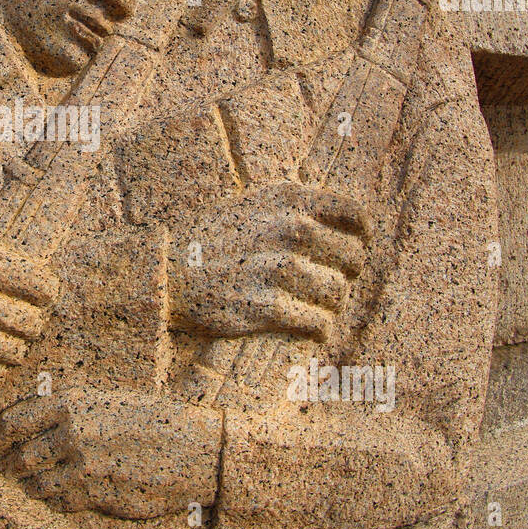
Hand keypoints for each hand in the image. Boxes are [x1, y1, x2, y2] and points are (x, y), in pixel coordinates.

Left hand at [0, 387, 220, 519]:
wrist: (192, 446)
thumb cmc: (149, 419)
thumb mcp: (104, 400)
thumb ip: (66, 411)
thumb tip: (28, 421)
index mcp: (70, 403)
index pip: (10, 419)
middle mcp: (70, 432)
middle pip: (16, 455)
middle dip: (5, 464)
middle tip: (2, 466)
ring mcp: (82, 465)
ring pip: (34, 483)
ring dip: (29, 485)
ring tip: (33, 480)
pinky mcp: (95, 493)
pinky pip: (58, 502)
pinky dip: (53, 499)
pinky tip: (61, 492)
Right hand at [169, 181, 369, 339]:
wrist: (165, 269)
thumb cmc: (213, 239)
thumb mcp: (252, 204)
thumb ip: (295, 209)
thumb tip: (346, 228)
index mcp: (288, 199)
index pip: (354, 214)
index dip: (362, 236)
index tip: (356, 249)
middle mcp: (288, 229)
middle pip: (351, 258)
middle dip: (345, 274)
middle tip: (329, 283)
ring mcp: (277, 268)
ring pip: (337, 294)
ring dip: (331, 305)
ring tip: (317, 308)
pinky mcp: (265, 306)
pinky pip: (317, 323)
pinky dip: (319, 329)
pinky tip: (311, 329)